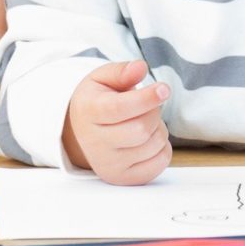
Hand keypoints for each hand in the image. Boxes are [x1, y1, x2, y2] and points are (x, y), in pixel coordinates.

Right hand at [63, 59, 170, 184]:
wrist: (80, 134)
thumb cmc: (97, 101)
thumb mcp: (102, 79)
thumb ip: (121, 71)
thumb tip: (140, 67)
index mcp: (89, 113)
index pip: (120, 109)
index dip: (145, 98)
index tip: (164, 89)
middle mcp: (95, 143)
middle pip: (141, 129)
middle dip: (154, 112)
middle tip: (149, 105)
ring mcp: (109, 165)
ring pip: (154, 144)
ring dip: (158, 128)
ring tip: (144, 122)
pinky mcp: (124, 178)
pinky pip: (161, 162)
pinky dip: (162, 147)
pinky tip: (148, 139)